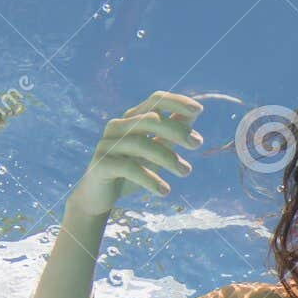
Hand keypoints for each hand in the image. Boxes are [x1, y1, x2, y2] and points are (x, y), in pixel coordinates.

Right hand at [68, 89, 203, 218]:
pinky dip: (150, 179)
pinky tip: (165, 191)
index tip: (199, 110)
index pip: (155, 101)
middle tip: (198, 143)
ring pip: (141, 144)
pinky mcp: (102, 164)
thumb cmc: (130, 171)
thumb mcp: (154, 152)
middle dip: (177, 129)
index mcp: (131, 119)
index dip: (176, 102)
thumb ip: (170, 134)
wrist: (98, 196)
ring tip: (186, 172)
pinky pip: (129, 168)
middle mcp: (118, 126)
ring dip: (168, 158)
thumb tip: (192, 115)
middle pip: (150, 119)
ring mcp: (108, 144)